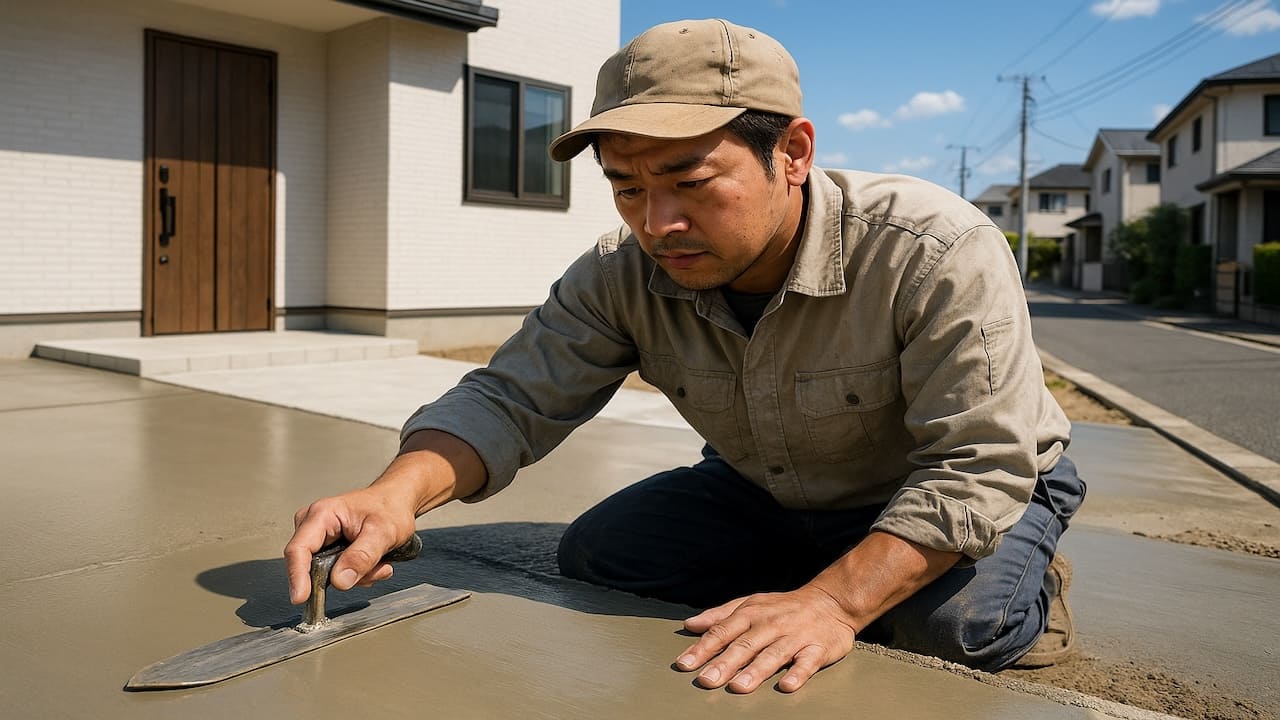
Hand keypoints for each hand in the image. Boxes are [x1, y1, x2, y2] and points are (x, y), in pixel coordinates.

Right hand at [284, 486, 418, 603]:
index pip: (299, 549)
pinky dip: (357, 574)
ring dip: (357, 576)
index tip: (300, 598)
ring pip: (327, 576)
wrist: (397, 502)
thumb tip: (339, 581)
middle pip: (312, 567)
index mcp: (321, 514)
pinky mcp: (327, 552)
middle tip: (376, 569)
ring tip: (379, 562)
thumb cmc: (390, 508)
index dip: (297, 576)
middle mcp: (313, 527)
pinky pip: (336, 576)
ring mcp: (319, 540)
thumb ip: (362, 556)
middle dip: (345, 576)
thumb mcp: (384, 532)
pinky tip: (374, 563)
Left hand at [673, 585, 856, 692]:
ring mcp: (795, 637)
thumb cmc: (783, 607)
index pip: (723, 631)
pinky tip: (786, 686)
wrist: (831, 601)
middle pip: (745, 645)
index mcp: (751, 614)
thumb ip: (719, 616)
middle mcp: (771, 625)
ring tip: (739, 686)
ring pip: (773, 654)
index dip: (703, 648)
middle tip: (706, 680)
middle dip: (724, 663)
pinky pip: (807, 662)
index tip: (684, 664)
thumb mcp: (750, 604)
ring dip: (756, 671)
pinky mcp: (818, 648)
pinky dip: (798, 674)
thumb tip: (690, 625)